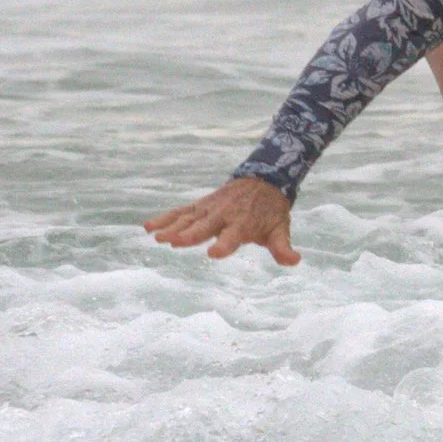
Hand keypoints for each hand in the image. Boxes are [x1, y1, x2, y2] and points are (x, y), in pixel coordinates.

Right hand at [144, 177, 299, 265]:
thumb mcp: (280, 229)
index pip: (233, 236)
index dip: (224, 245)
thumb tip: (294, 261)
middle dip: (189, 234)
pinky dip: (165, 218)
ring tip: (156, 236)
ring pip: (189, 218)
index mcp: (243, 224)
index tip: (213, 253)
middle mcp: (224, 215)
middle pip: (205, 226)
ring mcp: (210, 208)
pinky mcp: (201, 205)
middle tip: (173, 242)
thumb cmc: (271, 212)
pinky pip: (181, 211)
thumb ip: (283, 248)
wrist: (263, 180)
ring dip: (172, 227)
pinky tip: (148, 227)